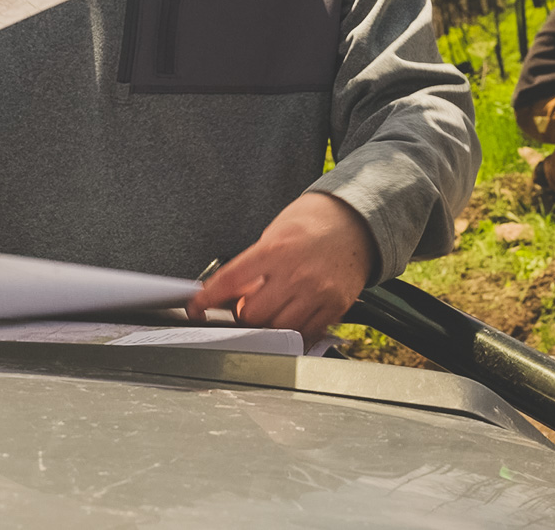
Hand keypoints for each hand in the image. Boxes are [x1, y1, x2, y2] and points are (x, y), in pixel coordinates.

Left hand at [186, 191, 378, 340]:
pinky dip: (294, 329)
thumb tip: (228, 294)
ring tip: (272, 308)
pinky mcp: (335, 306)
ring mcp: (318, 293)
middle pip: (252, 314)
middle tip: (247, 304)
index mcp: (276, 250)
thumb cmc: (313, 224)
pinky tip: (292, 314)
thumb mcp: (276, 234)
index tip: (197, 307)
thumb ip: (252, 265)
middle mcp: (297, 274)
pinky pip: (306, 332)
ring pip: (277, 329)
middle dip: (243, 312)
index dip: (207, 298)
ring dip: (268, 323)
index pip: (230, 280)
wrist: (357, 222)